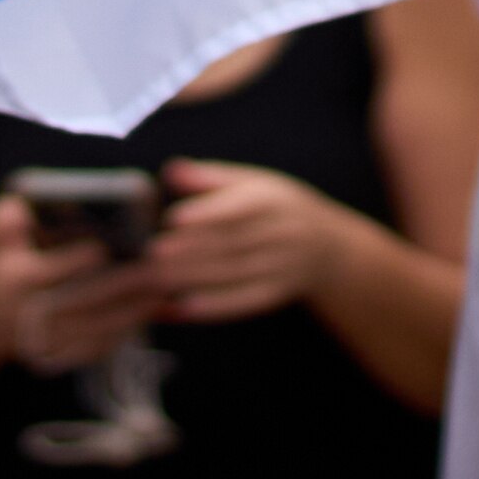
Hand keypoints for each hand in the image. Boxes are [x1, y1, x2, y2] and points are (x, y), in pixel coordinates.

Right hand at [0, 194, 167, 373]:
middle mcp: (32, 314)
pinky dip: (123, 332)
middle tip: (153, 269)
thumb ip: (4, 220)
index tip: (107, 247)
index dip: (80, 259)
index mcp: (16, 282)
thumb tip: (26, 211)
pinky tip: (144, 315)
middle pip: (85, 302)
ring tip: (160, 292)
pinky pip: (97, 347)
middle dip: (121, 287)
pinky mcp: (61, 356)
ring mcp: (47, 340)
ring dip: (132, 312)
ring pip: (97, 328)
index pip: (54, 271)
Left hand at [148, 161, 345, 322]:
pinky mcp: (275, 294)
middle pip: (231, 243)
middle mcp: (281, 234)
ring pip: (233, 274)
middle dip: (189, 250)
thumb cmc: (275, 208)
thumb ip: (209, 177)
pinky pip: (242, 302)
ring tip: (154, 279)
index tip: (173, 219)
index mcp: (271, 200)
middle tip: (150, 254)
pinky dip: (211, 306)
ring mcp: (281, 267)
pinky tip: (180, 308)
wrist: (329, 247)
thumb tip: (171, 170)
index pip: (239, 206)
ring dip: (192, 279)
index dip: (206, 213)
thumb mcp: (252, 182)